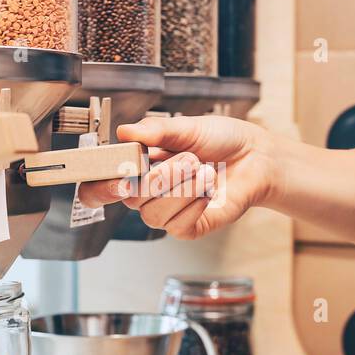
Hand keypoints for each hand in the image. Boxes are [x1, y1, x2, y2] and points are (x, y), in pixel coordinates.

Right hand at [75, 115, 278, 239]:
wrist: (256, 155)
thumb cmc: (221, 140)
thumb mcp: (187, 127)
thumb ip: (156, 131)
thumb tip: (125, 132)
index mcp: (139, 168)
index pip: (100, 188)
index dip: (97, 188)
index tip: (113, 177)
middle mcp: (149, 194)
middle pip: (130, 198)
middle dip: (160, 176)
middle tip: (188, 158)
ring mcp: (169, 213)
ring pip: (153, 214)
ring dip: (182, 188)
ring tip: (205, 170)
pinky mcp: (191, 227)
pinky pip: (177, 227)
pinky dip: (194, 204)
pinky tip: (209, 189)